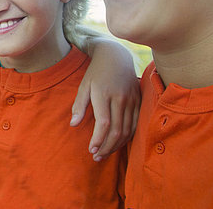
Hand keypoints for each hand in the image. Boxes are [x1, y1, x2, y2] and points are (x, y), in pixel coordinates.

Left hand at [75, 37, 140, 160]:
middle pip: (116, 130)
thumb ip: (79, 105)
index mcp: (103, 94)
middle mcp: (119, 98)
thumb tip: (73, 124)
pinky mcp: (138, 101)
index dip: (98, 139)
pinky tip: (118, 143)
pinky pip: (135, 124)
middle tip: (97, 156)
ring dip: (116, 145)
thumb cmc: (96, 72)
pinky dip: (127, 137)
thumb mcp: (84, 86)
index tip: (91, 150)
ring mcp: (131, 100)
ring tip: (105, 153)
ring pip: (127, 130)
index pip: (103, 123)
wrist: (116, 56)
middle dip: (106, 147)